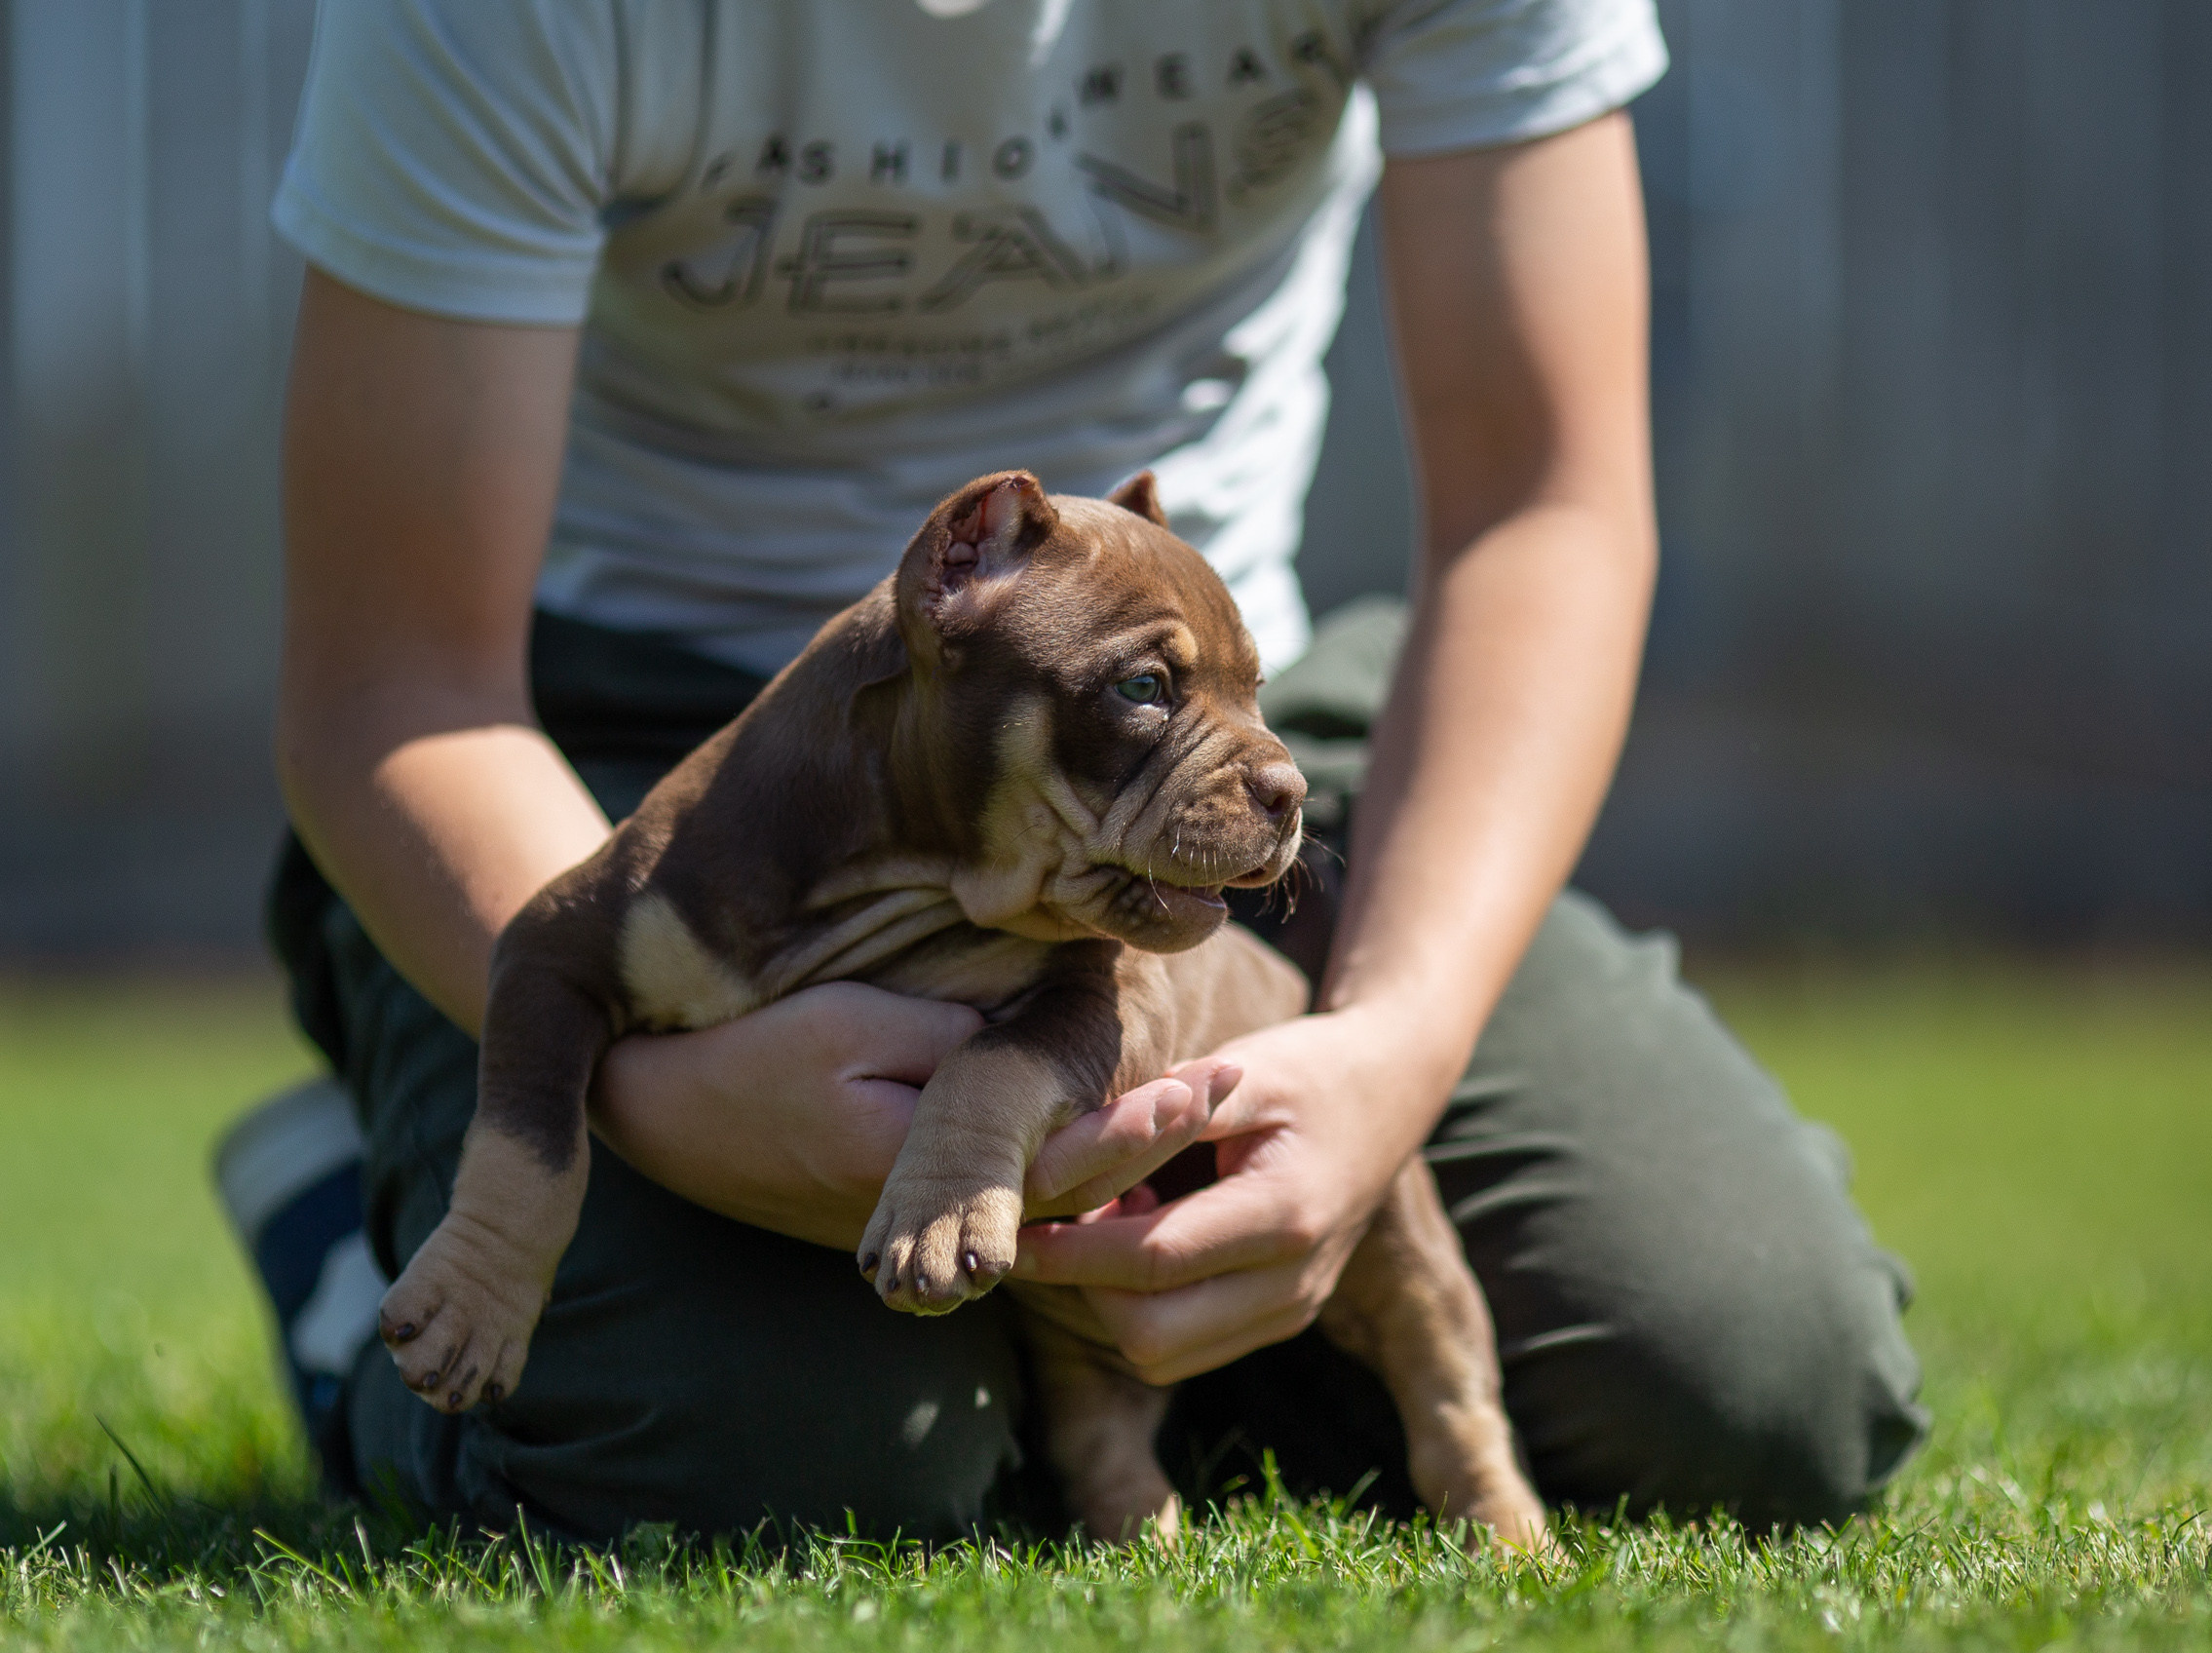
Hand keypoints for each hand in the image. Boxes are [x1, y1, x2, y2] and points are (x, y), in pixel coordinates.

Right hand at [589, 980, 1227, 1250]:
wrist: (657, 1110)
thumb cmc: (753, 1056)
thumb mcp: (852, 1028)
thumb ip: (955, 1050)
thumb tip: (1047, 1050)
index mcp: (924, 1179)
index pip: (1058, 1169)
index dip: (1137, 1128)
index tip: (1204, 1085)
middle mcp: (934, 1219)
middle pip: (1072, 1194)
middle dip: (1155, 1141)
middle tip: (1234, 1083)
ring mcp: (923, 1219)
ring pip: (1045, 1199)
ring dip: (1122, 1154)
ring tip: (1203, 1098)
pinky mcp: (914, 1202)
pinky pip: (1008, 1190)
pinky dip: (1069, 1162)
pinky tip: (1128, 1126)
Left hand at [1009, 1004, 1448, 1383]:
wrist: (1391, 1094)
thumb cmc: (1306, 1069)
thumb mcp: (1236, 1073)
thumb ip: (1149, 1122)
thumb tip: (1052, 1169)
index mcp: (1287, 1213)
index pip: (1154, 1260)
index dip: (1070, 1249)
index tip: (1013, 1220)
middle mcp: (1294, 1282)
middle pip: (1150, 1335)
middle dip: (1081, 1286)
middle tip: (1053, 1222)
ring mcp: (1292, 1311)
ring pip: (1161, 1354)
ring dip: (1109, 1301)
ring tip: (1107, 1220)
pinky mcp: (1281, 1320)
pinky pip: (1185, 1348)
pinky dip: (1143, 1308)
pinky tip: (1144, 1237)